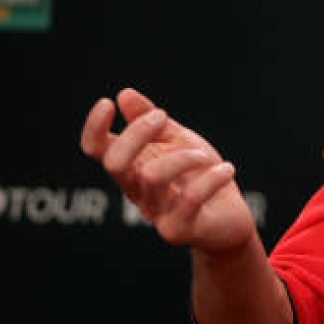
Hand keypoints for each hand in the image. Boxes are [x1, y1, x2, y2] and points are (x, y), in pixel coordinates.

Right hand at [80, 87, 256, 255]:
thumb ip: (153, 121)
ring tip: (203, 156)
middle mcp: (137, 192)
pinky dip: (211, 178)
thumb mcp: (179, 141)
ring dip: (181, 156)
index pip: (97, 151)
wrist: (229, 219)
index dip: (94, 128)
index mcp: (132, 168)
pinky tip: (227, 170)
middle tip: (163, 117)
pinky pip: (189, 200)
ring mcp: (156, 213)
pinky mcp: (179, 229)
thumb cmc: (200, 175)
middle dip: (138, 133)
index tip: (106, 103)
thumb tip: (124, 94)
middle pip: (115, 163)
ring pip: (152, 177)